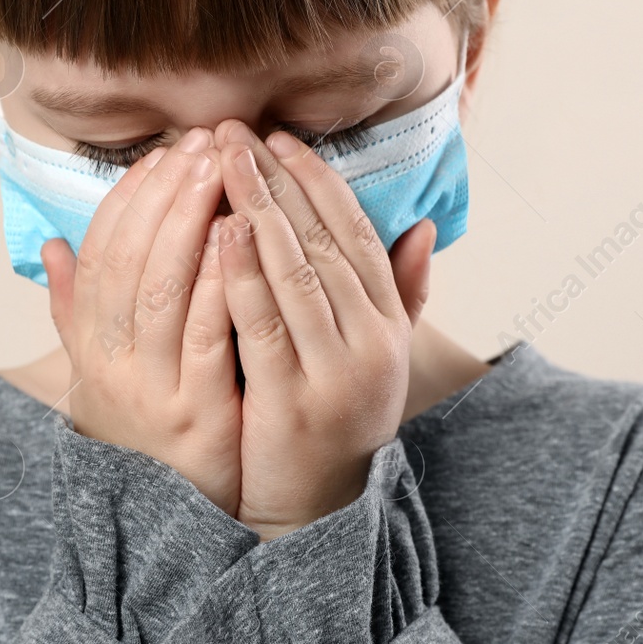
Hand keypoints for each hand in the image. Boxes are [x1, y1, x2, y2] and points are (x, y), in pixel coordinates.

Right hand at [43, 128, 243, 515]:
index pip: (100, 254)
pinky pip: (204, 334)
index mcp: (89, 343)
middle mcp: (110, 362)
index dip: (127, 201)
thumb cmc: (147, 430)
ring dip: (190, 222)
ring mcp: (151, 388)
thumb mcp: (102, 372)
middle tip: (201, 144)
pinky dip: (217, 281)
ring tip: (220, 170)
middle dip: (165, 195)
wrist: (175, 519)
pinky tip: (239, 237)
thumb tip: (51, 248)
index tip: (160, 156)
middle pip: (130, 260)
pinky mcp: (194, 413)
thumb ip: (77, 310)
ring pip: (162, 288)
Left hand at [213, 122, 436, 540]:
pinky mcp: (293, 403)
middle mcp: (371, 343)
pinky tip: (219, 232)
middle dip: (276, 181)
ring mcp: (335, 374)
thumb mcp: (375, 355)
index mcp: (387, 324)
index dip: (318, 181)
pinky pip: (264, 327)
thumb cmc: (333, 416)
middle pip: (323, 243)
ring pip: (297, 275)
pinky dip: (242, 275)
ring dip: (258, 211)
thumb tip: (423, 225)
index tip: (279, 139)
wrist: (312, 510)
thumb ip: (399, 292)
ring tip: (223, 164)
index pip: (356, 233)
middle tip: (234, 133)